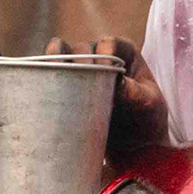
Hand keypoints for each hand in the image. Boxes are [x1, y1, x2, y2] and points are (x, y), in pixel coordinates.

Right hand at [51, 34, 166, 145]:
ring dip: (56, 63)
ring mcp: (80, 71)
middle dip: (80, 61)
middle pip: (82, 48)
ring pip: (61, 57)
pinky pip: (50, 75)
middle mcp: (99, 56)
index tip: (105, 70)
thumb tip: (118, 82)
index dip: (104, 53)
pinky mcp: (65, 87)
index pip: (110, 43)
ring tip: (54, 75)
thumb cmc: (146, 122)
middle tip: (80, 79)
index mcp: (124, 53)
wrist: (132, 149)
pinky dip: (45, 77)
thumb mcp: (148, 106)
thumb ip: (135, 93)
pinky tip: (43, 87)